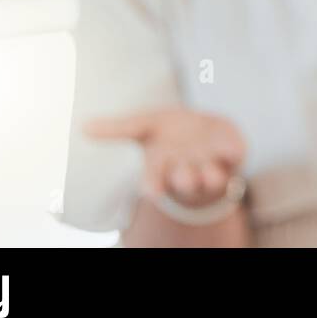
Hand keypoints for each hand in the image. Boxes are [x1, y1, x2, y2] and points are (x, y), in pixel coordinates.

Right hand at [84, 108, 245, 208]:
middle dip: (184, 179)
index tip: (152, 192)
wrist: (207, 132)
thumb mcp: (146, 125)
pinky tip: (233, 149)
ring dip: (209, 175)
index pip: (154, 181)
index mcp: (162, 166)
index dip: (153, 186)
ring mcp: (211, 165)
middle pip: (184, 181)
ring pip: (211, 177)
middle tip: (184, 175)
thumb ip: (119, 128)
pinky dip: (232, 153)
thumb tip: (82, 126)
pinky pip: (234, 158)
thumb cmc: (172, 132)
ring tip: (209, 171)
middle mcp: (186, 170)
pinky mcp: (233, 155)